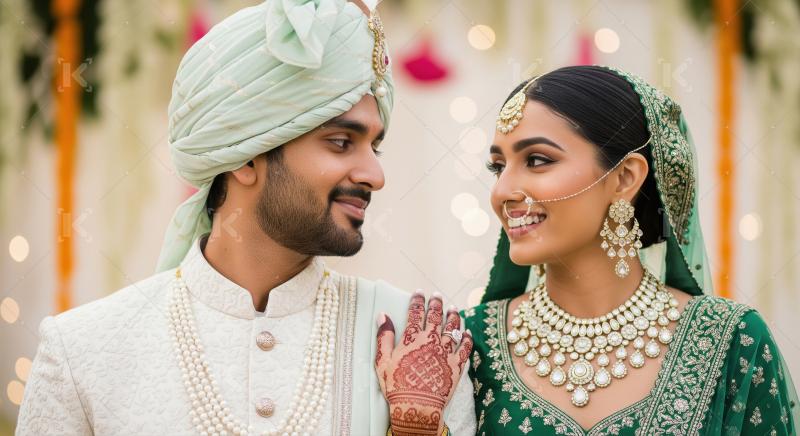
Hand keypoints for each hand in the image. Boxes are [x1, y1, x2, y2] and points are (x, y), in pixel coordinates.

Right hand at [374, 292, 473, 435]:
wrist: (418, 406)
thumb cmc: (397, 385)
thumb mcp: (382, 361)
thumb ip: (384, 337)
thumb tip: (383, 316)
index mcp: (412, 338)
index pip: (416, 313)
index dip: (417, 301)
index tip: (419, 292)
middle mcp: (431, 341)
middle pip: (435, 316)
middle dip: (436, 304)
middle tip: (437, 296)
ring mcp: (446, 352)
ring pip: (452, 328)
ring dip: (453, 316)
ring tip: (453, 309)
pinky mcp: (456, 364)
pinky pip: (465, 348)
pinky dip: (467, 338)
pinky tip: (467, 332)